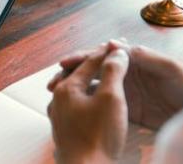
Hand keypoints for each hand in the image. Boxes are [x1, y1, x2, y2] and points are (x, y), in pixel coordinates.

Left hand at [48, 49, 129, 163]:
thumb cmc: (98, 136)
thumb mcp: (111, 99)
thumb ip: (113, 72)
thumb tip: (116, 52)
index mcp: (67, 87)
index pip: (90, 62)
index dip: (108, 52)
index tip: (123, 46)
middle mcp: (58, 99)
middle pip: (79, 74)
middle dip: (97, 65)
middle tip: (114, 59)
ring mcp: (59, 115)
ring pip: (76, 90)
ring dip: (92, 82)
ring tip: (106, 78)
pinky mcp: (64, 130)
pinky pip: (76, 106)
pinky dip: (88, 98)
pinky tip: (96, 104)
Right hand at [49, 40, 182, 129]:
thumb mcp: (170, 68)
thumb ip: (145, 56)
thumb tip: (118, 44)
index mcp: (131, 60)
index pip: (100, 56)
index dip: (81, 58)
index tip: (64, 62)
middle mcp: (123, 74)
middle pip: (89, 71)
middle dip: (69, 75)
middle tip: (53, 82)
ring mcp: (122, 92)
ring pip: (91, 89)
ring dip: (73, 91)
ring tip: (55, 97)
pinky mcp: (125, 110)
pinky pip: (99, 107)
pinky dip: (84, 108)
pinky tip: (71, 111)